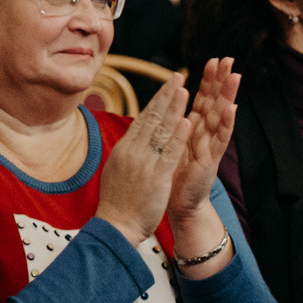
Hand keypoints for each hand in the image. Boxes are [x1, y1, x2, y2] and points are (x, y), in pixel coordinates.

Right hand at [95, 69, 192, 247]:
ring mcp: (143, 163)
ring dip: (173, 108)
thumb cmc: (117, 203)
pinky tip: (187, 121)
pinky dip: (178, 136)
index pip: (142, 119)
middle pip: (151, 118)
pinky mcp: (155, 177)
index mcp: (124, 149)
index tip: (167, 86)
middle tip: (177, 76)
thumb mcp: (116, 171)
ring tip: (184, 88)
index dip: (157, 101)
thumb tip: (131, 139)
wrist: (115, 226)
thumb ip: (126, 154)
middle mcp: (132, 151)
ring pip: (160, 130)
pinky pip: (168, 153)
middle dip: (166, 95)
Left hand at [165, 58, 239, 228]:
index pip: (202, 98)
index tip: (213, 59)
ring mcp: (210, 146)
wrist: (177, 204)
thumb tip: (170, 102)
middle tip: (229, 59)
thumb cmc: (174, 173)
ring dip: (228, 96)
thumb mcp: (172, 143)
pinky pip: (220, 140)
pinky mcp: (210, 161)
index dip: (208, 80)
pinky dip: (225, 125)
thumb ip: (175, 124)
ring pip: (220, 117)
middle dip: (221, 81)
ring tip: (235, 77)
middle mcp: (204, 134)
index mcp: (193, 128)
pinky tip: (232, 110)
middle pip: (214, 102)